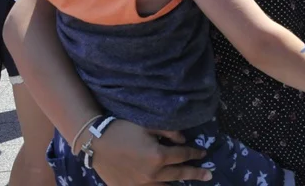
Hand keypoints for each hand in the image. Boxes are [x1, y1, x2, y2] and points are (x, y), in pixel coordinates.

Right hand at [89, 120, 209, 184]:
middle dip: (195, 174)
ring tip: (188, 184)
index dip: (195, 153)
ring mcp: (140, 184)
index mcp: (159, 156)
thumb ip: (170, 132)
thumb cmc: (123, 129)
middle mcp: (152, 174)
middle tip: (209, 176)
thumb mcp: (149, 125)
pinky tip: (163, 185)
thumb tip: (183, 141)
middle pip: (179, 174)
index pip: (183, 155)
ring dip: (177, 184)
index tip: (204, 154)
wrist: (95, 143)